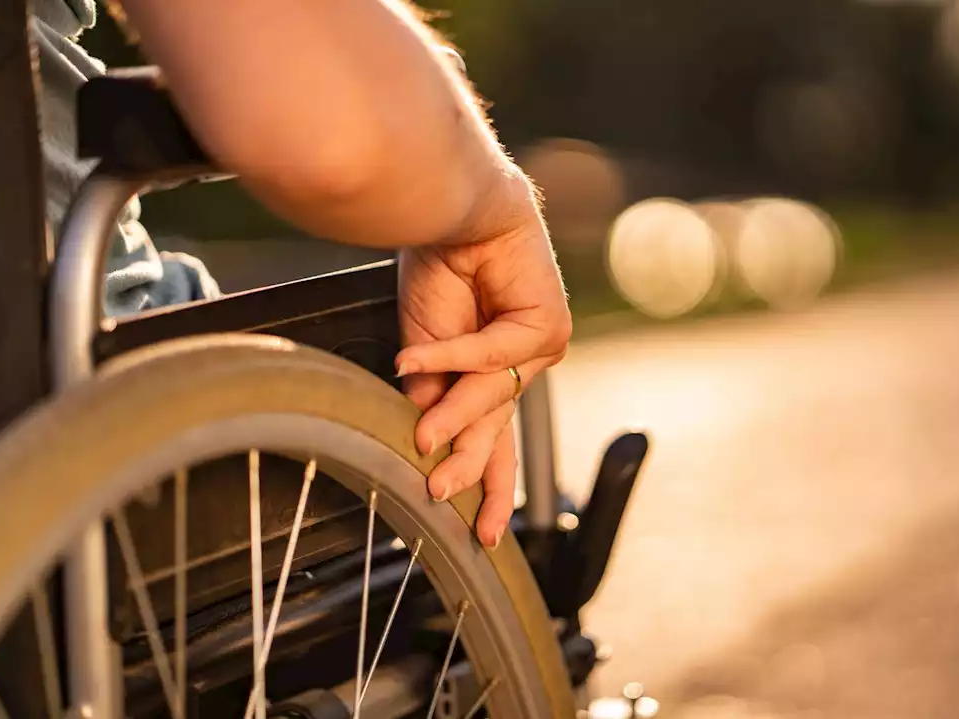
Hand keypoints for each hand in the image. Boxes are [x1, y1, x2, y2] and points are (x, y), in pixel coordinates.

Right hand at [395, 210, 570, 548]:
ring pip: (493, 398)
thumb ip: (433, 392)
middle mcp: (519, 365)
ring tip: (423, 439)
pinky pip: (492, 356)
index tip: (481, 533)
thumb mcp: (423, 344)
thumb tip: (431, 438)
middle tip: (449, 502)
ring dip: (454, 416)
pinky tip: (411, 357)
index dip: (486, 484)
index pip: (492, 439)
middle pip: (499, 431)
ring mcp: (538, 347)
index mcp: (490, 374)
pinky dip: (450, 355)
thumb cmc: (438, 268)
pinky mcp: (547, 325)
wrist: (453, 209)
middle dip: (474, 470)